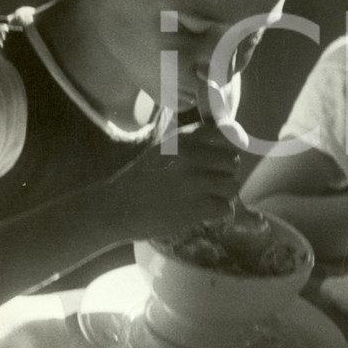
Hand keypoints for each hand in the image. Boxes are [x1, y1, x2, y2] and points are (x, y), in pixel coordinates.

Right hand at [106, 121, 241, 239]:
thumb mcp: (163, 150)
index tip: (216, 160)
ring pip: (232, 185)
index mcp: (183, 140)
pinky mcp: (195, 207)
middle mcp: (191, 157)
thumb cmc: (141, 179)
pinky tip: (203, 213)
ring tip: (206, 198)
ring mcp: (194, 182)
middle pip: (233, 161)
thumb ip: (193, 143)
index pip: (225, 134)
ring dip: (222, 195)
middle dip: (225, 173)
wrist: (115, 208)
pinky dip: (217, 213)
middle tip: (209, 184)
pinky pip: (225, 207)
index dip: (225, 148)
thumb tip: (232, 135)